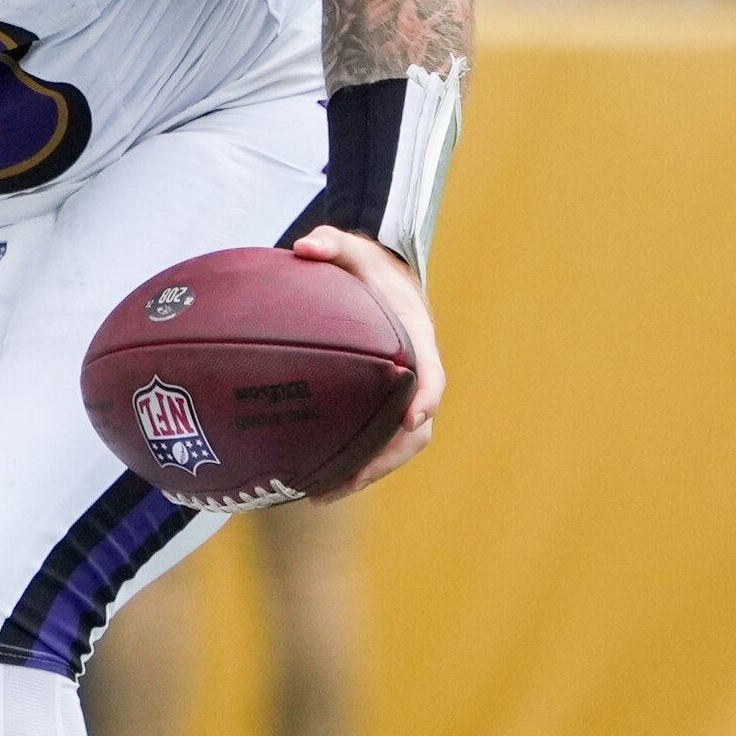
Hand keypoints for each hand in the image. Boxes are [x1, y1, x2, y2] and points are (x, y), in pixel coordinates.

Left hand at [292, 225, 442, 502]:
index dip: (425, 396)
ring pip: (395, 447)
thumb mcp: (351, 249)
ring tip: (320, 493)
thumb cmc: (366, 268)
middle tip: (348, 479)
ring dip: (365, 473)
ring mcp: (400, 396)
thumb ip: (331, 242)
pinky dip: (350, 465)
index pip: (430, 374)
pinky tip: (311, 480)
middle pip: (415, 429)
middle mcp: (414, 376)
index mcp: (415, 341)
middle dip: (386, 458)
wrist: (382, 282)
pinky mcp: (381, 408)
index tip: (413, 417)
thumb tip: (304, 246)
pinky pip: (373, 442)